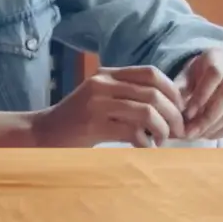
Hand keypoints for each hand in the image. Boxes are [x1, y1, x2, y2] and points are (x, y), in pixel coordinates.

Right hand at [29, 65, 186, 147]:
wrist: (41, 133)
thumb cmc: (76, 121)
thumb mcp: (100, 99)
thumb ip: (125, 96)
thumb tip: (166, 108)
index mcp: (107, 74)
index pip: (151, 73)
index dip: (172, 90)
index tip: (180, 109)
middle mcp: (103, 83)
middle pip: (153, 93)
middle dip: (173, 114)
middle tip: (178, 131)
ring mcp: (97, 103)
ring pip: (146, 111)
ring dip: (162, 129)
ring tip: (163, 141)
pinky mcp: (93, 125)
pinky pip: (131, 131)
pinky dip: (145, 142)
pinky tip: (146, 148)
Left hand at [177, 46, 222, 139]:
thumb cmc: (206, 70)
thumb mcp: (191, 70)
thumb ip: (181, 84)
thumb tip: (169, 103)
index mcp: (221, 57)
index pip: (215, 74)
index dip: (201, 94)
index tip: (187, 112)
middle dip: (207, 117)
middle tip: (189, 131)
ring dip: (212, 127)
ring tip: (194, 135)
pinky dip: (221, 132)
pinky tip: (206, 135)